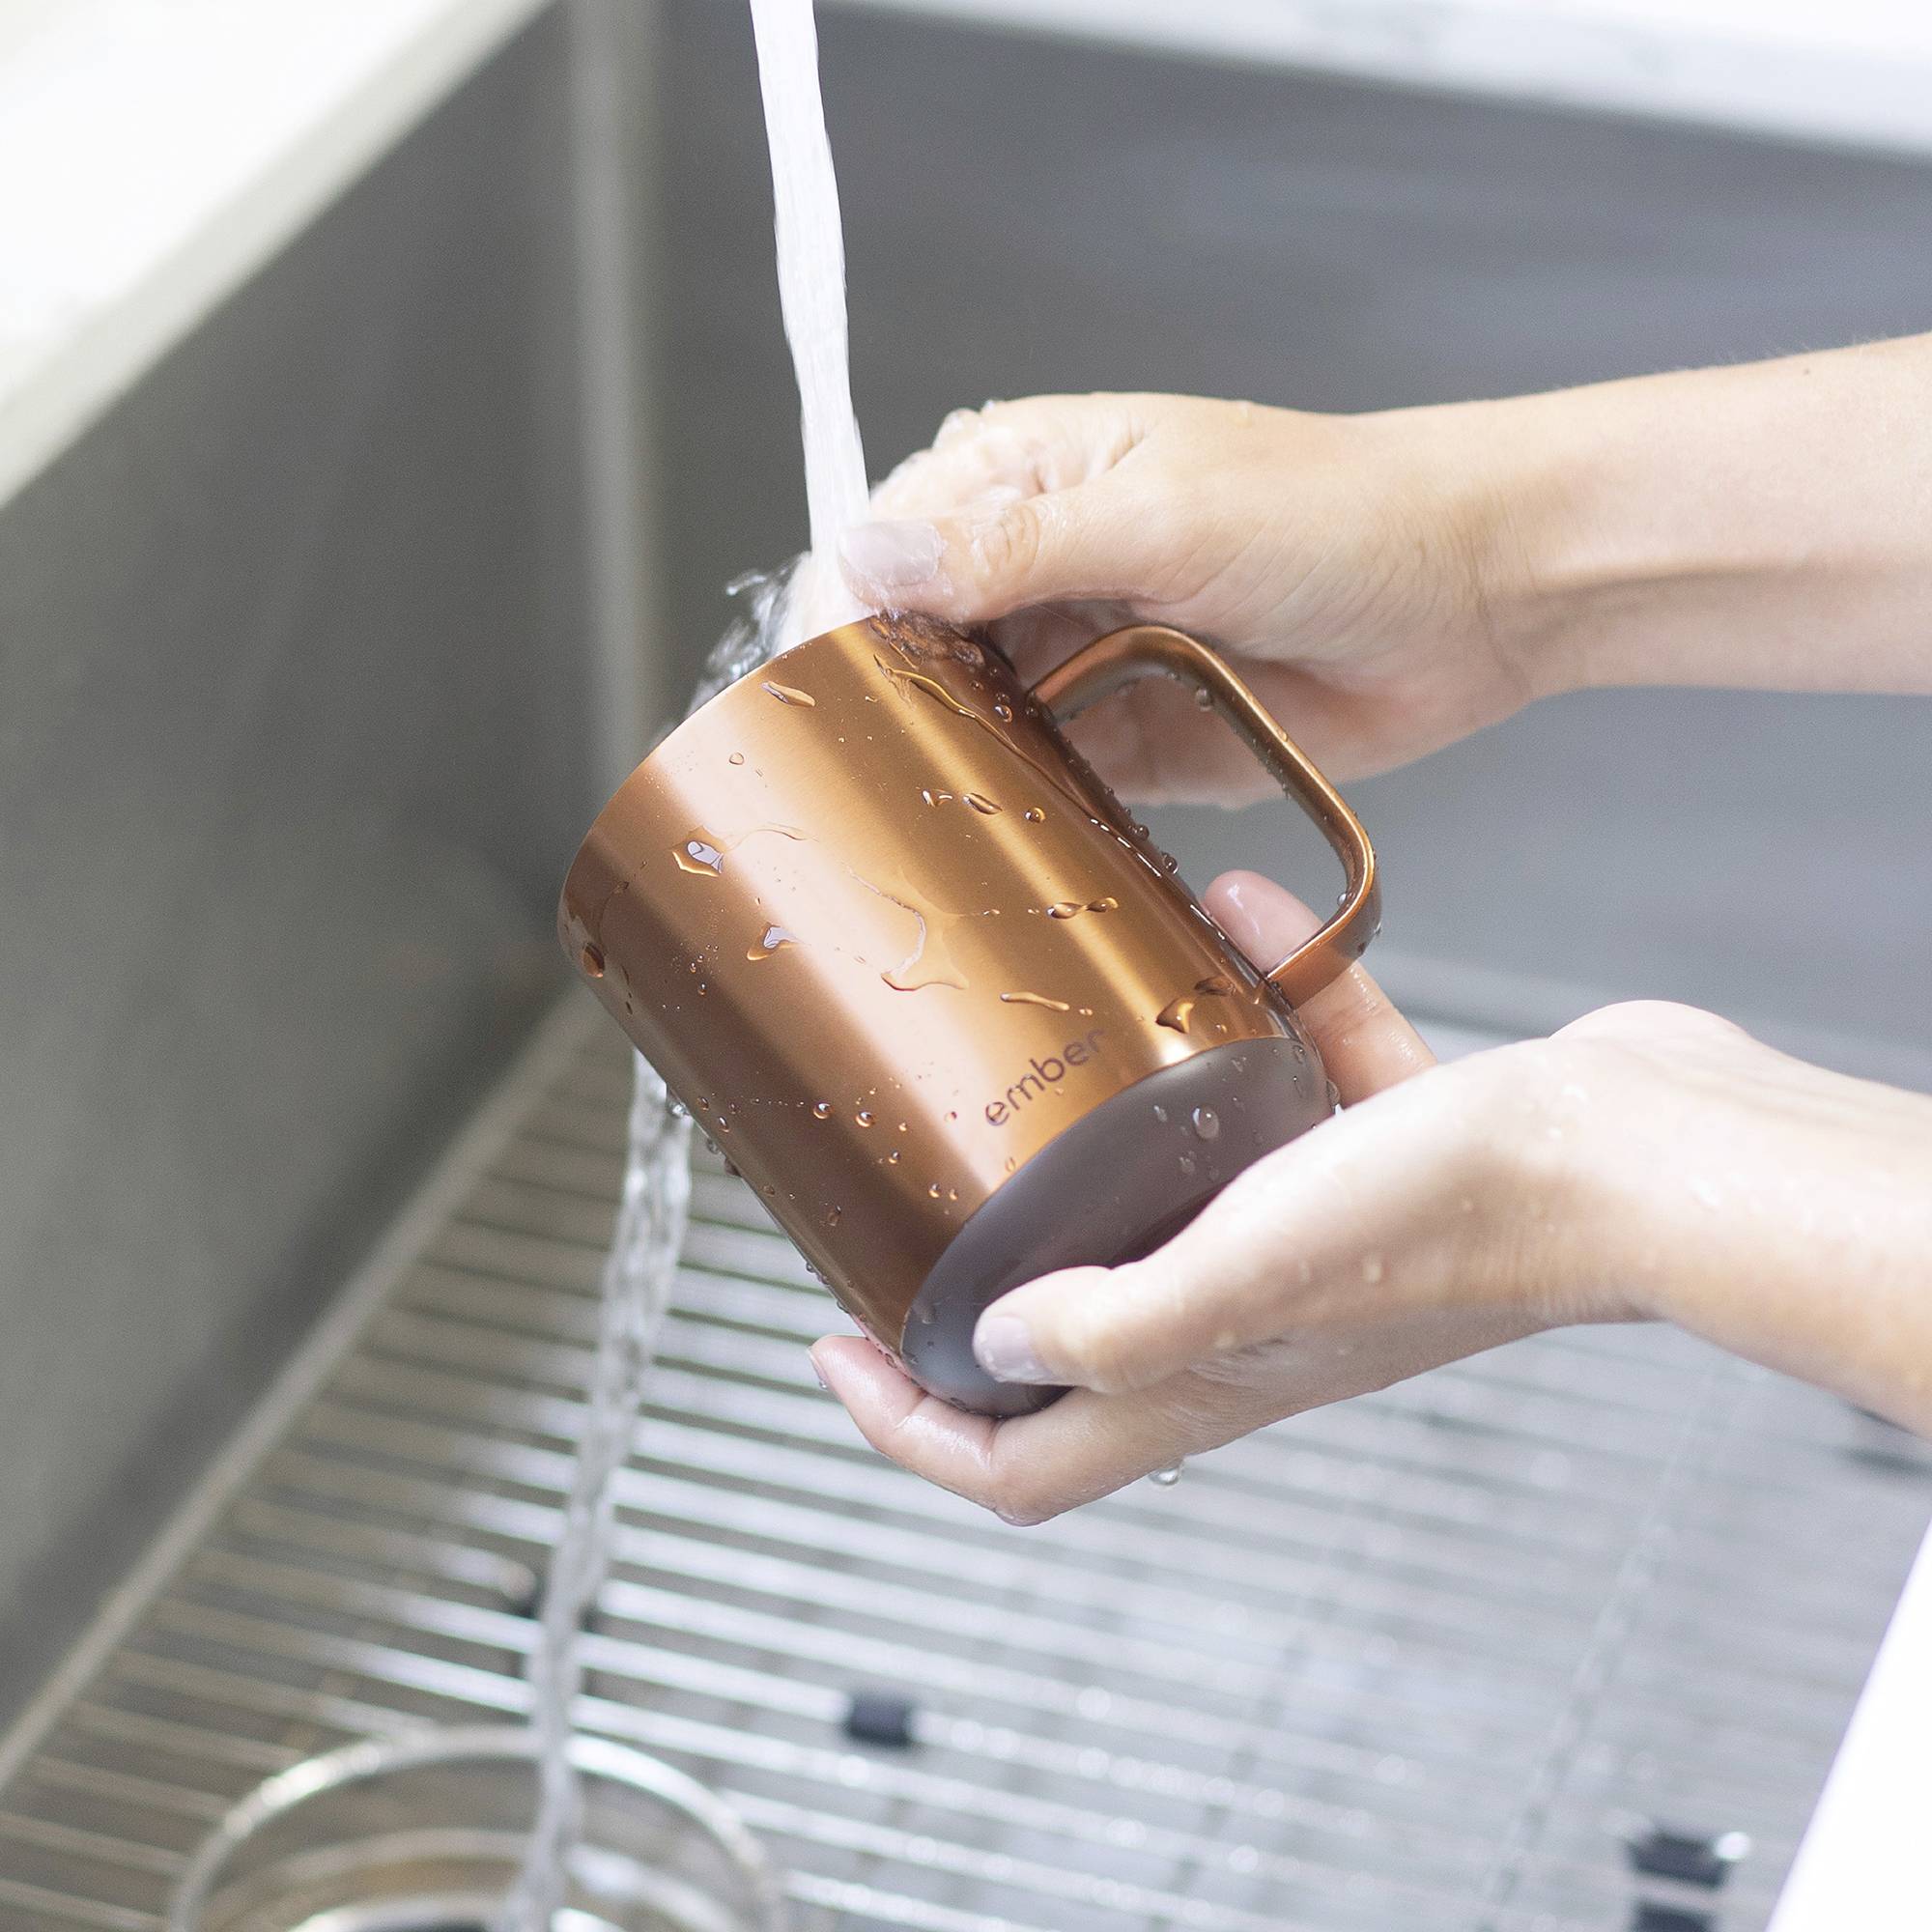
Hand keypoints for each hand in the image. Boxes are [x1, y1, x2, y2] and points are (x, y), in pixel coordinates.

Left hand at [812, 873, 1931, 1521]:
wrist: (1638, 1148)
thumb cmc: (1466, 1216)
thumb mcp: (1251, 1269)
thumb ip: (1116, 1319)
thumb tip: (994, 1340)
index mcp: (1204, 1377)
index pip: (1021, 1461)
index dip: (910, 1427)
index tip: (840, 1349)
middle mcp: (1245, 1320)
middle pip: (1069, 1340)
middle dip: (974, 1285)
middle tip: (900, 1205)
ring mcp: (1308, 1232)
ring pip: (1171, 1198)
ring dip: (1106, 1135)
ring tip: (1038, 1054)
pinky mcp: (1371, 1145)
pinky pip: (1284, 1075)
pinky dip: (1253, 1007)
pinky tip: (1229, 913)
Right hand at [838, 392, 1531, 800]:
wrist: (1474, 595)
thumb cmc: (1336, 514)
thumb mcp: (1162, 517)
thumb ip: (1012, 546)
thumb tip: (865, 552)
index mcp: (1029, 480)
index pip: (882, 550)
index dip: (842, 624)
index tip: (825, 703)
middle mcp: (1042, 570)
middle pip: (915, 650)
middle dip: (894, 712)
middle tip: (877, 785)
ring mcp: (1086, 659)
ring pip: (975, 726)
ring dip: (960, 771)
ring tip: (940, 822)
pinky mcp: (1134, 741)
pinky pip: (1052, 786)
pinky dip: (1031, 813)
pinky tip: (1015, 840)